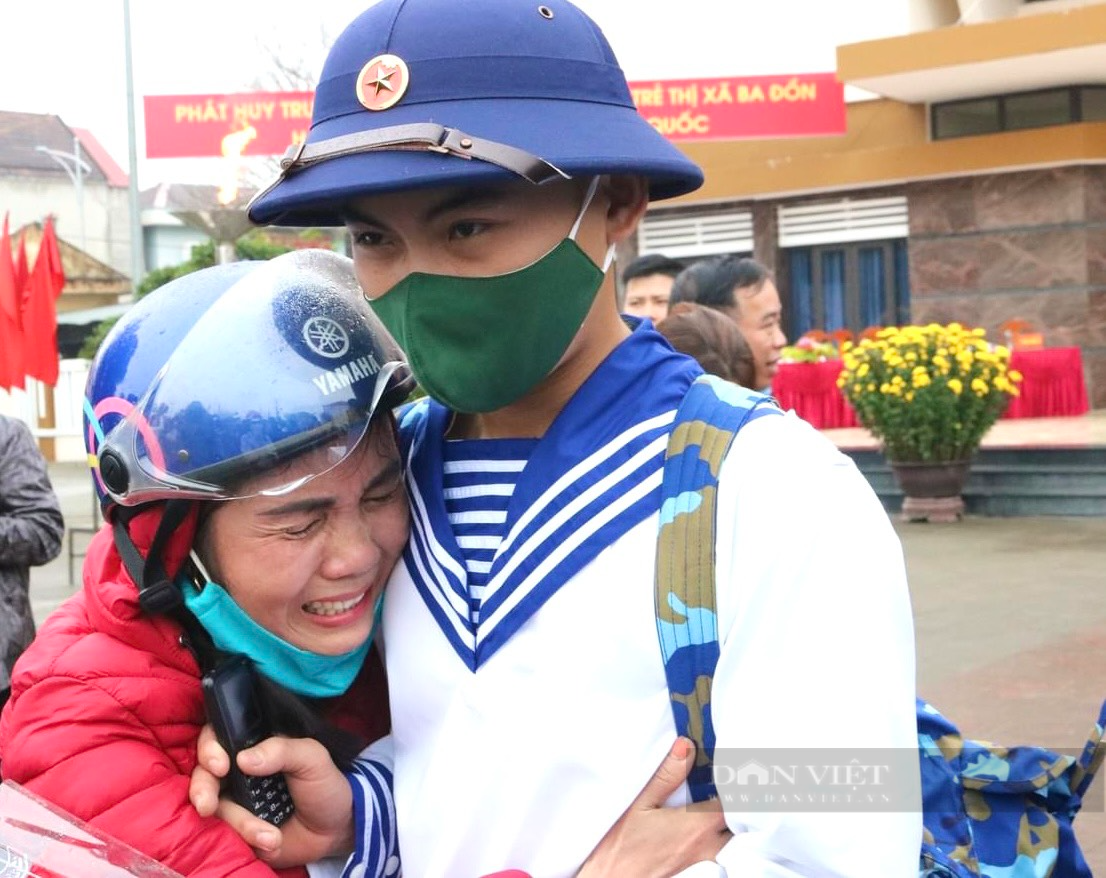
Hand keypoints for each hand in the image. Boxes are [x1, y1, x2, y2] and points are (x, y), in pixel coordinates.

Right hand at [189, 724, 354, 867]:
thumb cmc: (324, 784)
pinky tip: (272, 841)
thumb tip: (242, 759)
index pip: (218, 736)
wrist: (335, 829)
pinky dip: (248, 838)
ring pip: (215, 808)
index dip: (210, 748)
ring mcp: (235, 802)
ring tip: (270, 836)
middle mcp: (237, 772)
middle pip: (203, 774)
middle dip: (203, 789)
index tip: (220, 765)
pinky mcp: (237, 829)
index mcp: (254, 746)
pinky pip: (227, 833)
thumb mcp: (312, 758)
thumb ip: (282, 750)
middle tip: (208, 805)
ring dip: (241, 823)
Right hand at [576, 737, 730, 877]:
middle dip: (737, 808)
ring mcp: (704, 863)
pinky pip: (719, 856)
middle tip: (732, 790)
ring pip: (730, 842)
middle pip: (737, 825)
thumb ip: (667, 775)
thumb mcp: (640, 803)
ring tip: (722, 811)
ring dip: (729, 827)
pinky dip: (720, 843)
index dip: (736, 787)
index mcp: (697, 825)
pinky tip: (708, 834)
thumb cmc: (621, 845)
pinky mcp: (696, 874)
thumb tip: (686, 746)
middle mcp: (707, 846)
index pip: (734, 803)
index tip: (732, 774)